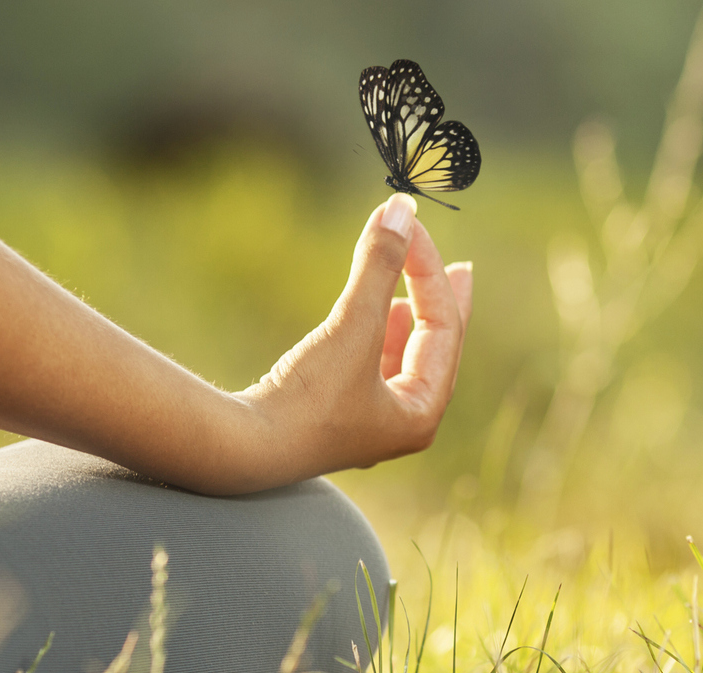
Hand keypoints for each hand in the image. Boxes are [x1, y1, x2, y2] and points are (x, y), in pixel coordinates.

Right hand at [236, 194, 475, 478]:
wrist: (243, 449)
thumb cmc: (306, 398)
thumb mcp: (352, 325)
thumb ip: (379, 265)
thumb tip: (402, 209)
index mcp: (421, 414)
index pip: (443, 329)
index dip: (430, 271)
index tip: (410, 225)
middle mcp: (401, 425)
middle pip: (436, 349)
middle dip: (441, 303)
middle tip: (460, 269)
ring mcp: (367, 424)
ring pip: (404, 359)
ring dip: (409, 319)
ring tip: (415, 292)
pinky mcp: (334, 415)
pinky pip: (374, 368)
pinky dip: (379, 336)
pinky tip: (377, 317)